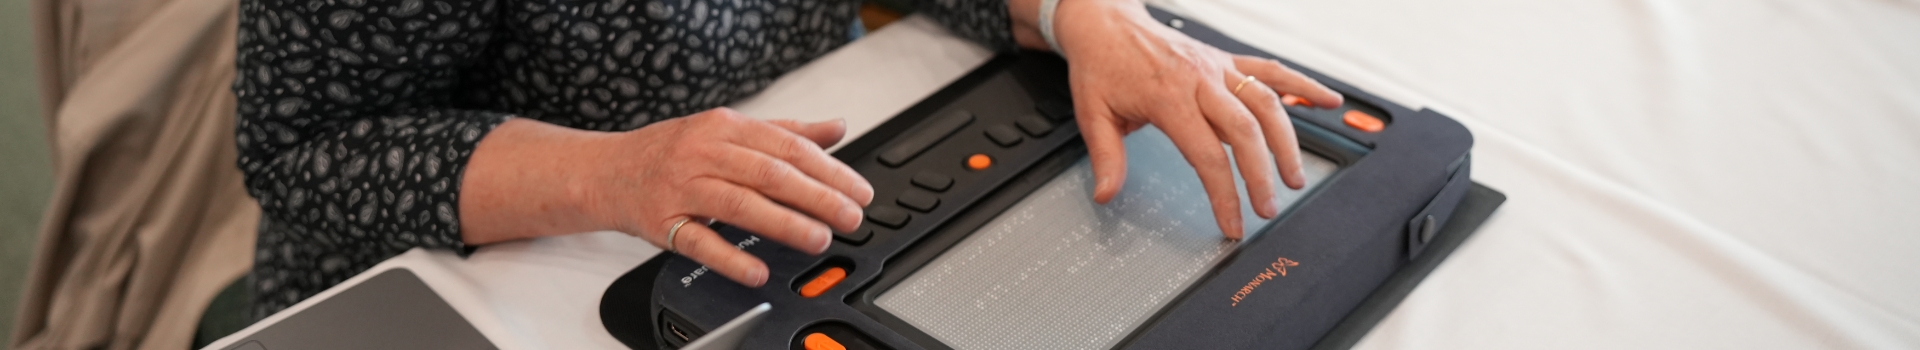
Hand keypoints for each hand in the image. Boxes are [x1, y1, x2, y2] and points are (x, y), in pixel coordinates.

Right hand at [581, 109, 874, 286]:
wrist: (607, 171)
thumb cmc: (672, 151)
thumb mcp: (727, 130)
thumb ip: (784, 131)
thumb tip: (836, 128)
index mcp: (726, 127)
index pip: (787, 147)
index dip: (828, 169)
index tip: (858, 190)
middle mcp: (704, 153)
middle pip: (769, 174)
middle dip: (817, 196)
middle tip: (849, 217)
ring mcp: (682, 188)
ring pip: (740, 204)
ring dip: (784, 224)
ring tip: (818, 239)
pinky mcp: (663, 222)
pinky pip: (700, 242)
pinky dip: (731, 257)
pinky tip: (758, 271)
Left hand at [1045, 0, 1343, 238]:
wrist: (1106, 22)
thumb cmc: (1101, 66)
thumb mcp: (1092, 113)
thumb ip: (1105, 157)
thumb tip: (1106, 194)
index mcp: (1168, 97)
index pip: (1206, 155)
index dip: (1223, 194)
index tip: (1232, 224)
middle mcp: (1199, 79)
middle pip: (1245, 132)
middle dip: (1262, 175)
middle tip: (1269, 207)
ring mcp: (1218, 67)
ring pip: (1266, 103)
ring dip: (1287, 142)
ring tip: (1295, 177)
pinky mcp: (1227, 59)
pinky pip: (1271, 70)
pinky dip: (1302, 84)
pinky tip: (1330, 100)